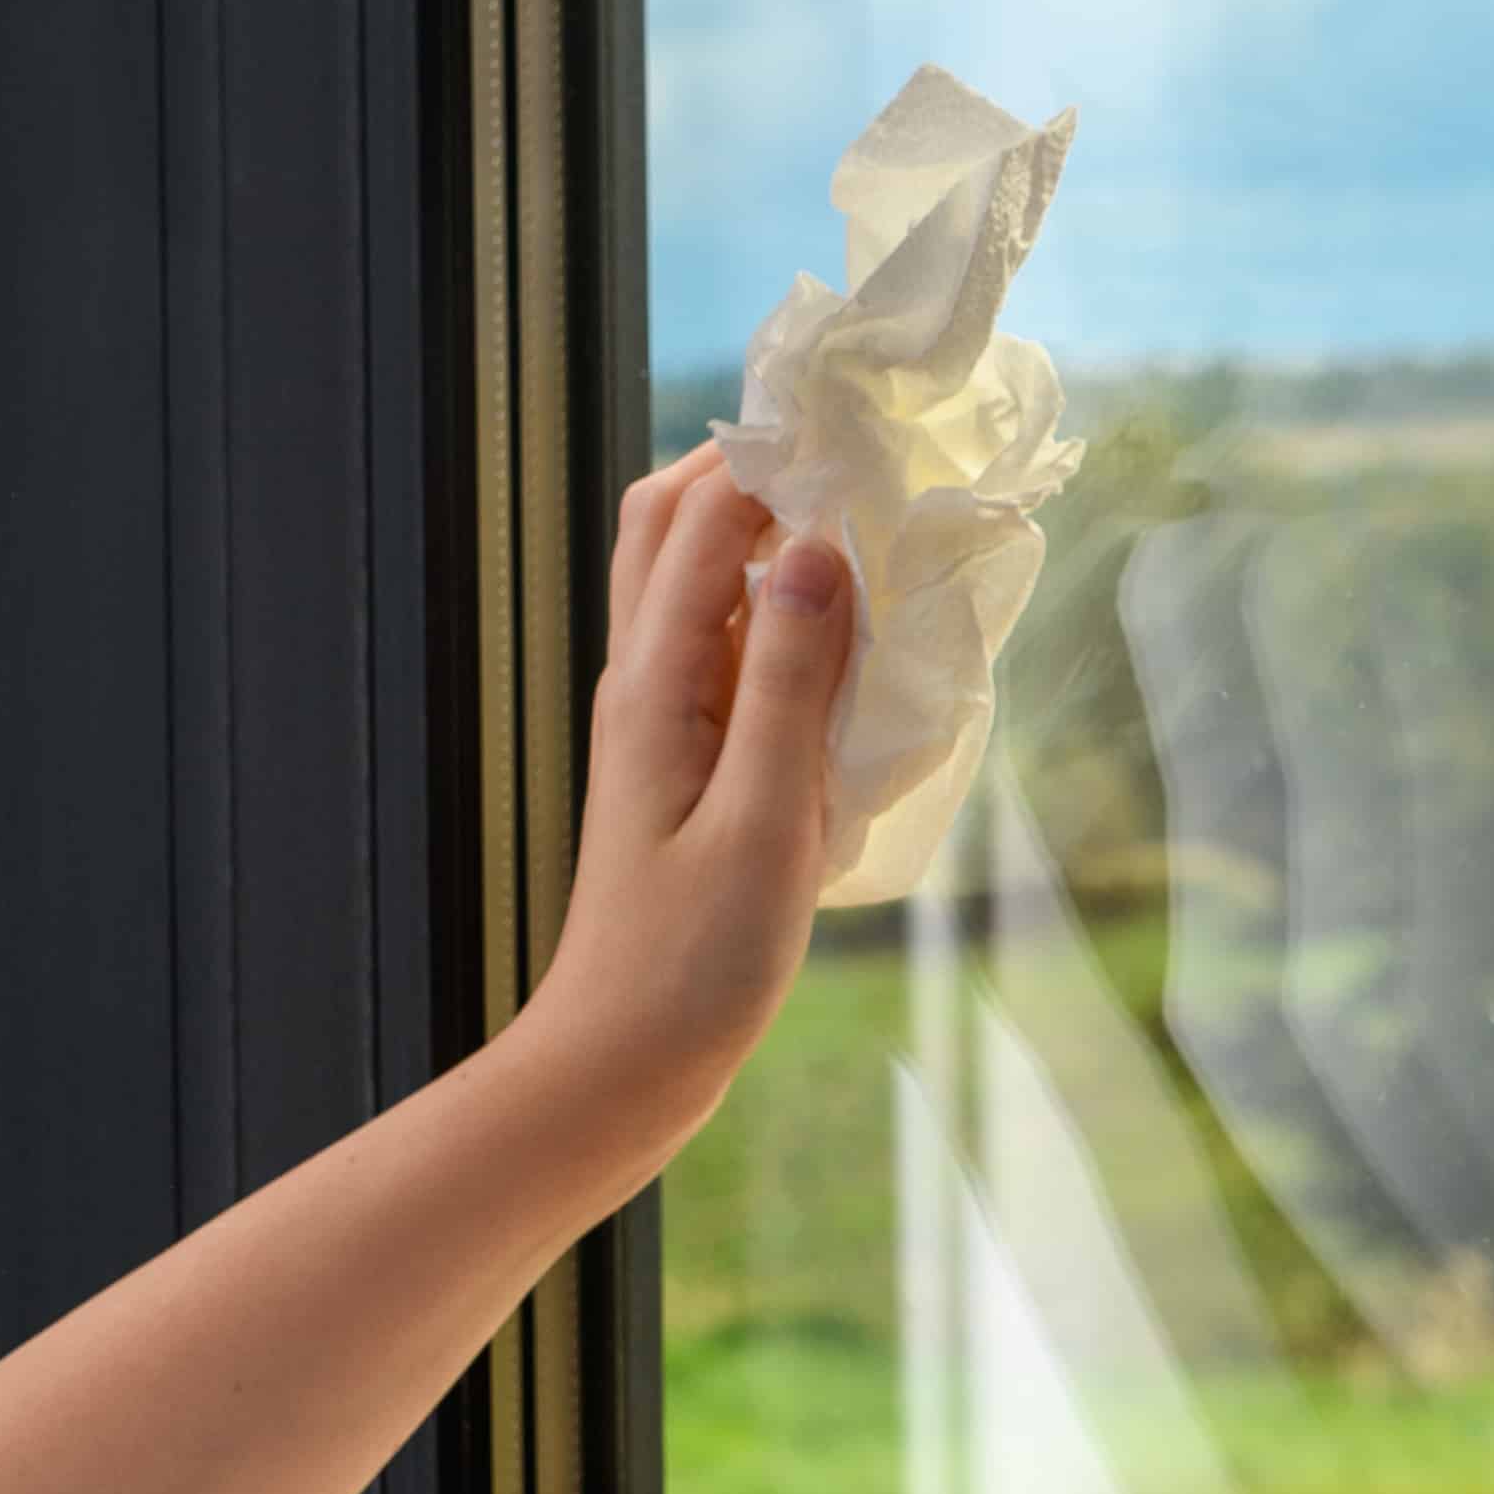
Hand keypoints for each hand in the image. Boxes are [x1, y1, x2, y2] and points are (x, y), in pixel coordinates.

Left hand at [513, 443, 856, 1169]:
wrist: (625, 1062)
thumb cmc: (695, 959)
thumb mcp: (762, 819)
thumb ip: (787, 679)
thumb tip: (817, 549)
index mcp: (654, 682)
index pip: (704, 518)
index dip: (779, 457)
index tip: (868, 431)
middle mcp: (644, 678)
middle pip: (674, 519)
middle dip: (757, 467)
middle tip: (860, 456)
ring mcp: (661, 714)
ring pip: (696, 575)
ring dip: (767, 531)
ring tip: (865, 524)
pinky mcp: (689, 754)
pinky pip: (726, 641)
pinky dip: (779, 607)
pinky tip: (846, 633)